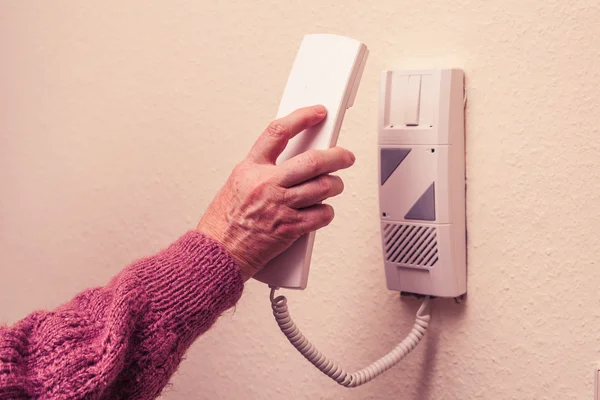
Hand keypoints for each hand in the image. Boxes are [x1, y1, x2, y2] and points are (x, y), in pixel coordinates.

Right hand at [197, 105, 354, 280]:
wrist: (218, 252)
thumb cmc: (224, 223)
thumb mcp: (238, 184)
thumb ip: (263, 171)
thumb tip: (292, 162)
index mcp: (251, 169)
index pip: (278, 132)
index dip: (302, 118)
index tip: (317, 113)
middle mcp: (267, 184)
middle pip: (313, 161)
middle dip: (337, 156)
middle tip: (345, 156)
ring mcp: (280, 206)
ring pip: (324, 187)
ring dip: (335, 185)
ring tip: (334, 185)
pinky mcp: (290, 228)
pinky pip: (322, 214)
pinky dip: (327, 212)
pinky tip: (322, 211)